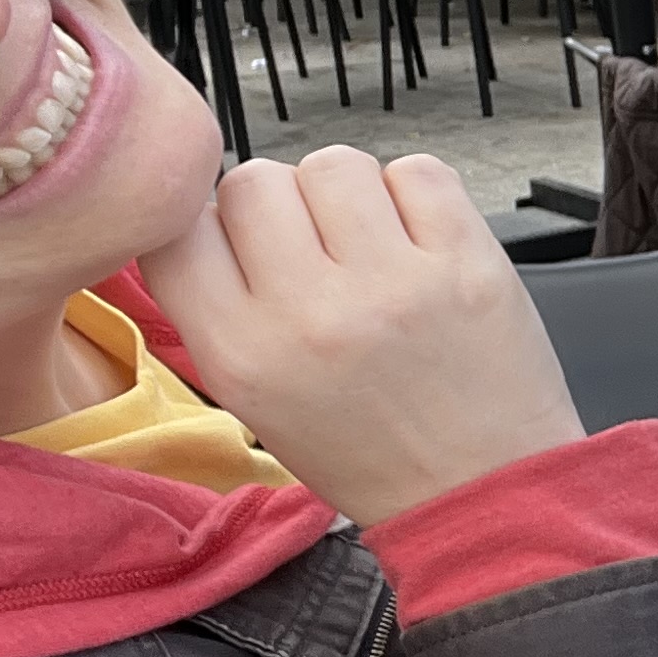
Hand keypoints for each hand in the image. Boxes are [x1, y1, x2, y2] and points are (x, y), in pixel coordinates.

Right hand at [135, 147, 585, 529]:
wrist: (482, 492)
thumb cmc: (369, 449)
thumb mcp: (256, 401)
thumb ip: (216, 308)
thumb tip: (199, 214)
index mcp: (243, 355)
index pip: (175, 232)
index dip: (203, 220)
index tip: (235, 238)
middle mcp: (310, 312)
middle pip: (254, 181)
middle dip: (280, 204)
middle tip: (316, 248)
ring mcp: (392, 281)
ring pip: (333, 164)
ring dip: (348, 192)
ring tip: (372, 245)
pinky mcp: (466, 261)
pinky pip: (416, 170)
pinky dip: (414, 193)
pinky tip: (419, 241)